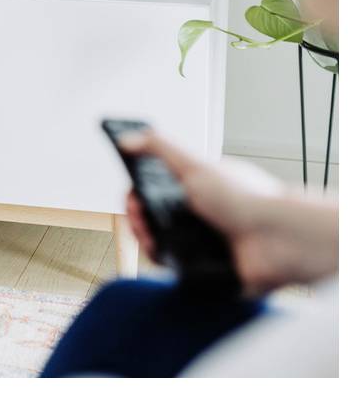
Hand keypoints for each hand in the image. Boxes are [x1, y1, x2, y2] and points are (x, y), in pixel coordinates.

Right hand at [120, 130, 337, 293]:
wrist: (277, 241)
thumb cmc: (247, 200)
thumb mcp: (195, 164)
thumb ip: (158, 147)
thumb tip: (126, 138)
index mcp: (199, 186)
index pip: (156, 186)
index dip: (138, 192)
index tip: (132, 197)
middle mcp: (200, 212)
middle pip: (153, 215)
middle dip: (138, 218)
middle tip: (139, 219)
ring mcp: (203, 239)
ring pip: (159, 240)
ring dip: (147, 239)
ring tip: (151, 238)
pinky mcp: (206, 265)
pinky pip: (174, 266)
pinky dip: (165, 260)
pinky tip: (165, 253)